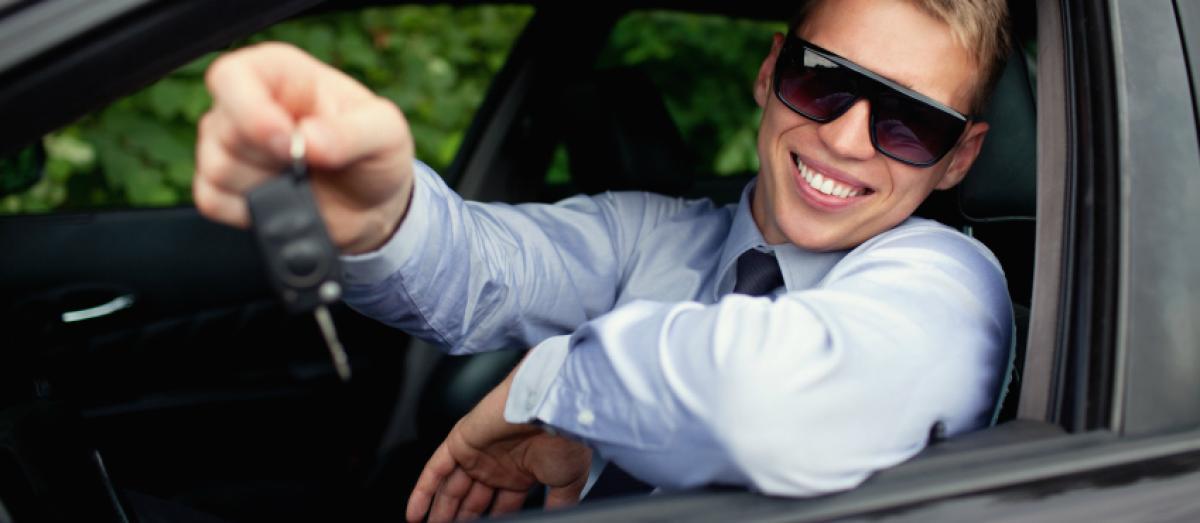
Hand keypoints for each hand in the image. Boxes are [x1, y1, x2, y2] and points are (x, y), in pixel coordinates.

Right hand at [194, 42, 414, 253]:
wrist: (374, 206)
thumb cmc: (375, 154)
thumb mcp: (385, 132)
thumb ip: (351, 132)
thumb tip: (308, 139)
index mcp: (278, 72)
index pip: (231, 77)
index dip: (251, 112)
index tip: (289, 142)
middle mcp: (245, 102)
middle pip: (225, 131)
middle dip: (273, 159)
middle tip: (312, 166)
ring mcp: (226, 144)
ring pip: (217, 170)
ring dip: (268, 188)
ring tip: (303, 181)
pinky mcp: (220, 186)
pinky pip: (213, 201)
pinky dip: (250, 212)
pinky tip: (283, 203)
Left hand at [406, 369, 591, 521]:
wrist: (552, 408)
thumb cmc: (565, 437)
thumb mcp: (567, 482)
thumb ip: (556, 505)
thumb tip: (557, 521)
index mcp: (523, 472)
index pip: (500, 505)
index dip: (491, 522)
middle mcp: (498, 463)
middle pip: (472, 500)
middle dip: (461, 520)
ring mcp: (478, 452)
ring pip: (451, 488)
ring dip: (440, 512)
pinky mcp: (460, 442)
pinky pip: (435, 470)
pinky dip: (423, 492)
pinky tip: (415, 514)